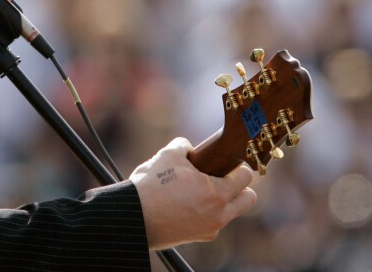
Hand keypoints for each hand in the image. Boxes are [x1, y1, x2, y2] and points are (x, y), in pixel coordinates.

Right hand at [129, 137, 256, 249]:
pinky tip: (188, 204)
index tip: (225, 161)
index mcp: (217, 193)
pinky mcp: (200, 237)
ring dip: (223, 200)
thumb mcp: (167, 155)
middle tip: (219, 177)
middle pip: (248, 198)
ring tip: (201, 191)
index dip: (236, 164)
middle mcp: (220, 214)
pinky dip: (207, 213)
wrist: (133, 216)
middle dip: (238, 186)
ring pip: (232, 212)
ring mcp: (211, 228)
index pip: (246, 176)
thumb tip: (189, 148)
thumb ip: (184, 146)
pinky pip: (214, 222)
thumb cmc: (151, 186)